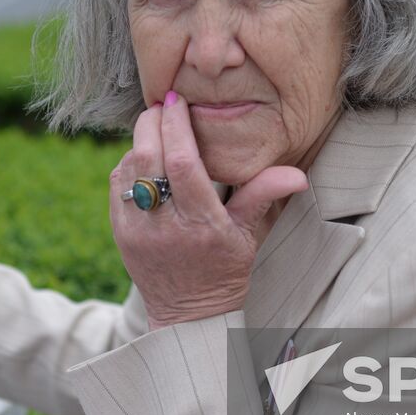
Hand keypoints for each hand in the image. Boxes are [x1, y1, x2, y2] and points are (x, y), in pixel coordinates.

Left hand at [110, 92, 308, 331]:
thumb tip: (298, 175)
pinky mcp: (120, 233)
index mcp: (201, 224)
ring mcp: (137, 231)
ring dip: (140, 140)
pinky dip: (128, 162)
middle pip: (147, 158)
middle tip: (163, 103)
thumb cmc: (225, 270)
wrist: (188, 315)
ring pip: (128, 168)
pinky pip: (116, 184)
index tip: (176, 99)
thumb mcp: (249, 235)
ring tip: (157, 126)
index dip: (175, 124)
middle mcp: (164, 227)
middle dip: (152, 122)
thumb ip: (264, 196)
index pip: (181, 162)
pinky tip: (144, 155)